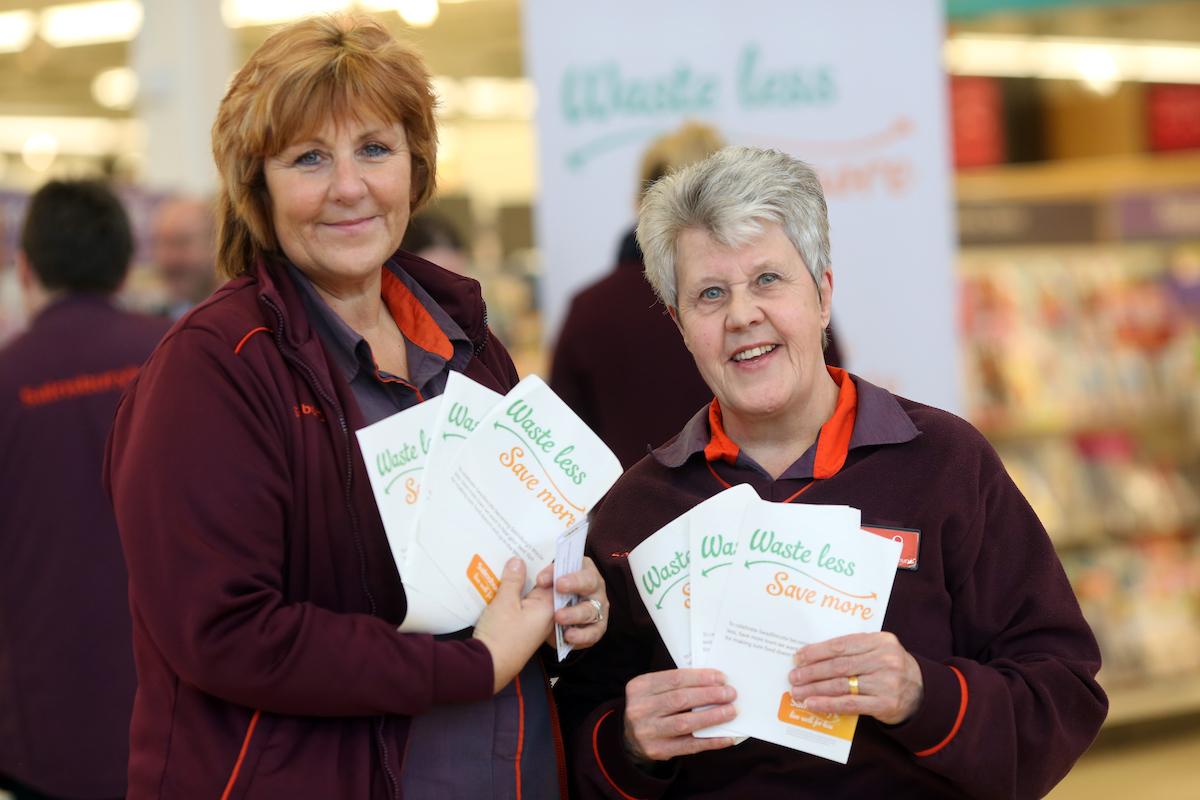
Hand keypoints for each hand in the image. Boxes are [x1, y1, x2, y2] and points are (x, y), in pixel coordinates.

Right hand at [473, 558, 553, 692]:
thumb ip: (513, 580)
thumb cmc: (500, 635)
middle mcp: (546, 616)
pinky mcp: (524, 630)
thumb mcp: (504, 602)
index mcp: (548, 606)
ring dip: (524, 585)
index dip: (545, 564)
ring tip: (509, 569)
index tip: (534, 550)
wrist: (487, 667)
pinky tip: (505, 588)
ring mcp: (535, 624)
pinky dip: (519, 597)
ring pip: (534, 597)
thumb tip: (518, 561)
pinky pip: (526, 608)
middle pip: (545, 588)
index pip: (555, 579)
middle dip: (535, 573)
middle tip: (519, 556)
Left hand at [535, 556, 607, 649]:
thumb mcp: (542, 586)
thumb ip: (537, 578)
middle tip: (559, 587)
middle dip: (575, 583)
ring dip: (575, 613)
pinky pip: (593, 632)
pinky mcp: (597, 628)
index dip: (560, 569)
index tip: (542, 578)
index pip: (576, 563)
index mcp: (582, 569)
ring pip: (590, 609)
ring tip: (558, 617)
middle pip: (590, 582)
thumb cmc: (550, 596)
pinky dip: (581, 635)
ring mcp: (597, 608)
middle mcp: (594, 587)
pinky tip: (568, 636)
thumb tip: (516, 564)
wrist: (552, 624)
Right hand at [623, 669, 738, 762]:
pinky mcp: (657, 750)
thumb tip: (715, 683)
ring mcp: (647, 731)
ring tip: (731, 711)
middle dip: (710, 695)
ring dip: (712, 716)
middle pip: (680, 699)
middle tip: (730, 693)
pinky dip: (711, 741)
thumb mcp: (655, 690)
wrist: (631, 738)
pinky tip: (727, 736)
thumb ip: (678, 685)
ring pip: (685, 723)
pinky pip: (689, 746)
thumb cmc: (652, 707)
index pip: (675, 678)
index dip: (700, 677)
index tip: (721, 678)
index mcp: (640, 687)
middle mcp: (640, 708)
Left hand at [789, 632, 922, 724]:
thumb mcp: (878, 650)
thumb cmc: (890, 668)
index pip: (841, 645)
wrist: (922, 693)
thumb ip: (853, 649)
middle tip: (794, 676)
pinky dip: (828, 704)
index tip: (798, 657)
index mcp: (881, 640)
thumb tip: (812, 656)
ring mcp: (887, 682)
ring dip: (815, 689)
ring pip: (842, 685)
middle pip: (839, 665)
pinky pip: (850, 704)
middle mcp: (885, 659)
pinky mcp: (886, 704)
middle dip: (812, 671)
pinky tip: (812, 704)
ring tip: (798, 691)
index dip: (817, 651)